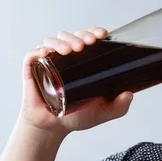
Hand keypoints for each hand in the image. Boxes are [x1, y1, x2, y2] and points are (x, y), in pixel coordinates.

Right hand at [19, 27, 133, 135]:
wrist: (52, 129)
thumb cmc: (75, 117)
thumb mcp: (102, 112)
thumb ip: (118, 107)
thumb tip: (130, 94)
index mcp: (80, 62)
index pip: (86, 38)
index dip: (93, 31)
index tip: (102, 34)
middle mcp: (63, 58)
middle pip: (70, 36)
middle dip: (80, 35)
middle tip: (87, 44)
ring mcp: (47, 62)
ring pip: (53, 41)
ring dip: (63, 40)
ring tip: (72, 50)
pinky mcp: (32, 70)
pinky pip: (33, 55)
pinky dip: (39, 50)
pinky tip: (47, 52)